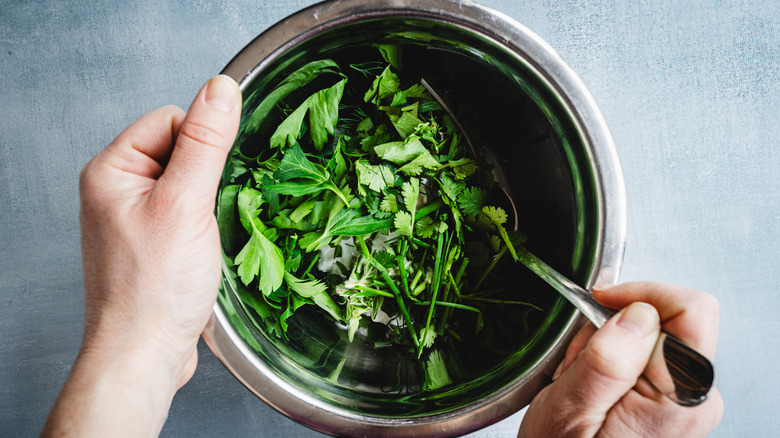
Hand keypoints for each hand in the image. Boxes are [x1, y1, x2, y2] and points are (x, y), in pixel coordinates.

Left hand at [42, 75, 240, 436]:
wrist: (144, 353)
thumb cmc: (154, 288)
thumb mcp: (186, 205)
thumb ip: (205, 143)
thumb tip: (221, 88)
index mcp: (112, 170)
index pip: (171, 119)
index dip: (201, 145)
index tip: (208, 182)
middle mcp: (118, 189)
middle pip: (182, 150)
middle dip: (207, 178)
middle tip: (203, 216)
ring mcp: (134, 216)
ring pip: (190, 184)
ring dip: (209, 205)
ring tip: (199, 239)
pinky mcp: (152, 240)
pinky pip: (188, 212)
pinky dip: (205, 225)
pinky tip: (201, 251)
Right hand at [518, 282, 723, 436]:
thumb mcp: (570, 408)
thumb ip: (607, 361)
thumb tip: (638, 312)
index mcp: (678, 398)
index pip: (691, 310)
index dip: (641, 293)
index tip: (601, 300)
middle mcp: (694, 396)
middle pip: (665, 318)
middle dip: (611, 327)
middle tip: (578, 362)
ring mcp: (684, 396)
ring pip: (648, 332)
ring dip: (605, 344)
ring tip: (579, 380)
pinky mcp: (671, 395)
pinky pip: (642, 351)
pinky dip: (609, 357)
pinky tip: (589, 384)